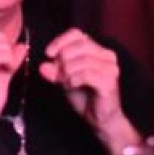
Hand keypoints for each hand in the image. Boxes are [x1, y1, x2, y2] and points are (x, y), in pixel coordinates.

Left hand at [40, 30, 131, 146]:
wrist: (100, 120)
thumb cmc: (85, 97)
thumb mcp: (64, 80)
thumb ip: (55, 71)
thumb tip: (43, 66)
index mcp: (98, 50)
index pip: (77, 34)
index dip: (60, 41)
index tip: (48, 54)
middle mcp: (107, 55)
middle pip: (79, 45)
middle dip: (63, 59)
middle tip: (58, 75)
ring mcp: (111, 67)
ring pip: (82, 60)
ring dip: (67, 72)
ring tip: (65, 83)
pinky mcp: (110, 81)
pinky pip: (86, 74)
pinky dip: (74, 79)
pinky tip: (71, 86)